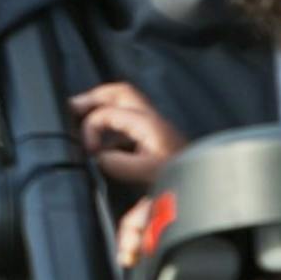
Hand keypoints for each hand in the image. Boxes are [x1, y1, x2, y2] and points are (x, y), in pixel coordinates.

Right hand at [68, 81, 184, 187]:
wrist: (207, 186)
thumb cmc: (182, 177)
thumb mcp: (149, 172)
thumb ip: (120, 164)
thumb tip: (99, 159)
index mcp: (146, 123)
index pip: (107, 112)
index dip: (90, 127)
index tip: (87, 149)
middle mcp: (150, 119)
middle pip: (118, 93)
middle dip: (94, 97)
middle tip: (73, 107)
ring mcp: (154, 129)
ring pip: (124, 106)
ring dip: (103, 109)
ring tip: (83, 117)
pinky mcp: (156, 141)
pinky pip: (128, 125)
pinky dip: (112, 128)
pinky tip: (103, 145)